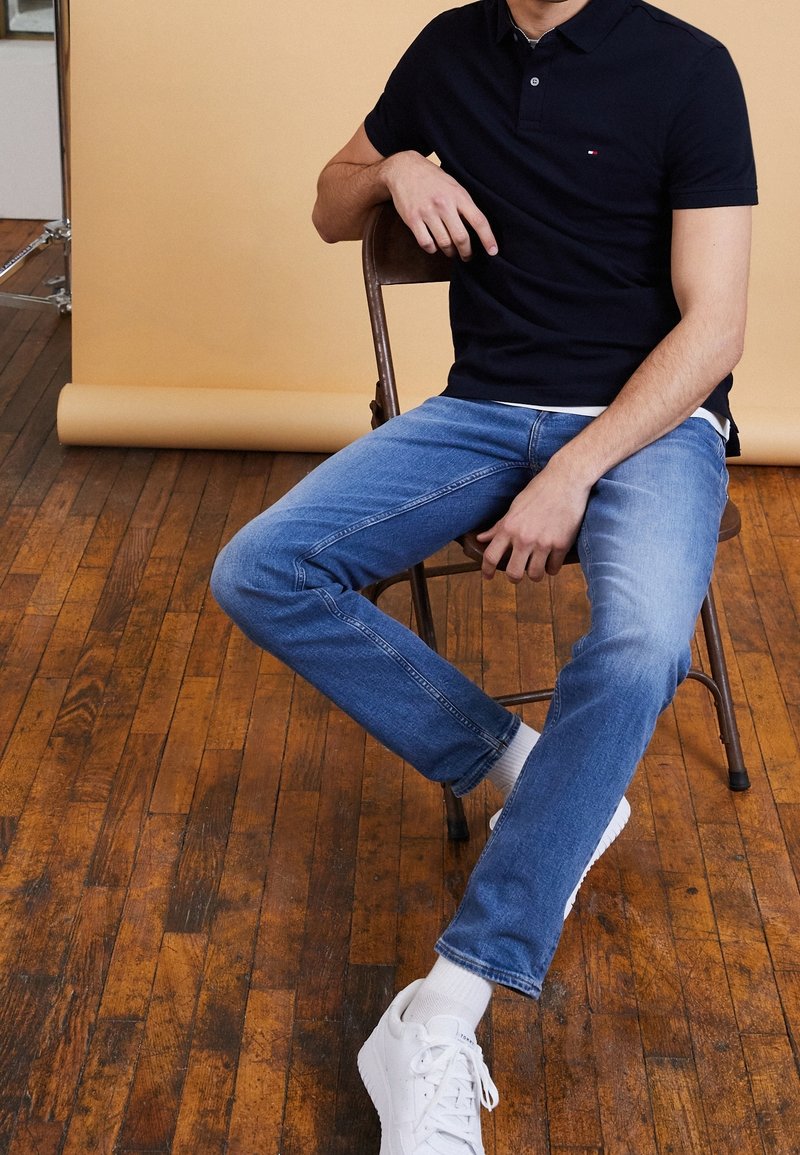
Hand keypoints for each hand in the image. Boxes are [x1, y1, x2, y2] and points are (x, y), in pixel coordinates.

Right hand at [382, 151, 497, 260]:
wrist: (404, 169)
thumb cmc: (432, 179)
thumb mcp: (453, 186)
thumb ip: (463, 205)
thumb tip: (475, 228)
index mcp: (458, 195)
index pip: (478, 220)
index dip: (488, 238)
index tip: (493, 251)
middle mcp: (444, 204)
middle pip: (461, 237)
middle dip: (467, 252)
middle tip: (467, 256)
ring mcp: (427, 212)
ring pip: (444, 243)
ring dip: (450, 252)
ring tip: (451, 252)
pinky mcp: (412, 219)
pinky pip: (426, 243)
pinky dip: (432, 249)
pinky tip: (434, 245)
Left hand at [477, 465, 591, 582]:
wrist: (566, 480)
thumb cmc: (539, 491)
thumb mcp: (514, 507)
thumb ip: (499, 526)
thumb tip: (481, 538)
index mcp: (509, 527)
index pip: (491, 556)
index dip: (486, 570)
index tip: (488, 576)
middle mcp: (524, 538)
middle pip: (513, 573)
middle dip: (514, 577)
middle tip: (517, 574)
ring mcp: (544, 542)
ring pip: (535, 575)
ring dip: (535, 574)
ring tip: (537, 567)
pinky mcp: (562, 544)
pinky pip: (554, 569)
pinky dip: (551, 567)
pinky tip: (551, 560)